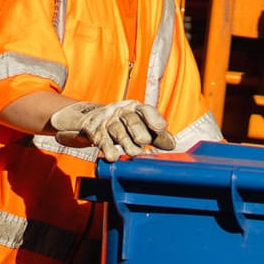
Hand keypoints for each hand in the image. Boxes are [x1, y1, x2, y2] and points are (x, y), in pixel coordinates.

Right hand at [49, 100, 176, 161]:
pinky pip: (102, 141)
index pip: (146, 110)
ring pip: (118, 131)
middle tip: (144, 141)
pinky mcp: (95, 132)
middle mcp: (121, 111)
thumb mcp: (139, 125)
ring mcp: (107, 121)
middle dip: (139, 130)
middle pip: (131, 119)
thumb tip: (172, 145)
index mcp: (135, 107)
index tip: (161, 128)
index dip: (154, 118)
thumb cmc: (122, 124)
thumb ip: (156, 135)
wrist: (90, 120)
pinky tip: (113, 156)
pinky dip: (107, 149)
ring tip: (134, 153)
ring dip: (126, 143)